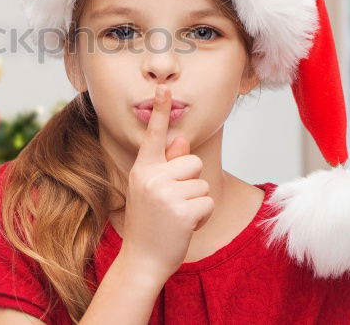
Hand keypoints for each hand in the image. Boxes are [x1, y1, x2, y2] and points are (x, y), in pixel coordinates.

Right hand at [118, 84, 214, 283]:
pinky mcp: (183, 211)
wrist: (141, 260)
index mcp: (142, 169)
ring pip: (202, 182)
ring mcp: (166, 194)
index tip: (164, 88)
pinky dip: (203, 216)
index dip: (161, 111)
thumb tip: (182, 140)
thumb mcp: (151, 191)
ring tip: (177, 217)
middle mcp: (151, 177)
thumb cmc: (149, 224)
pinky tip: (185, 226)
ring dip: (198, 202)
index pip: (154, 136)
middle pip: (192, 161)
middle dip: (191, 182)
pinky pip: (208, 201)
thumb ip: (166, 165)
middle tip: (173, 204)